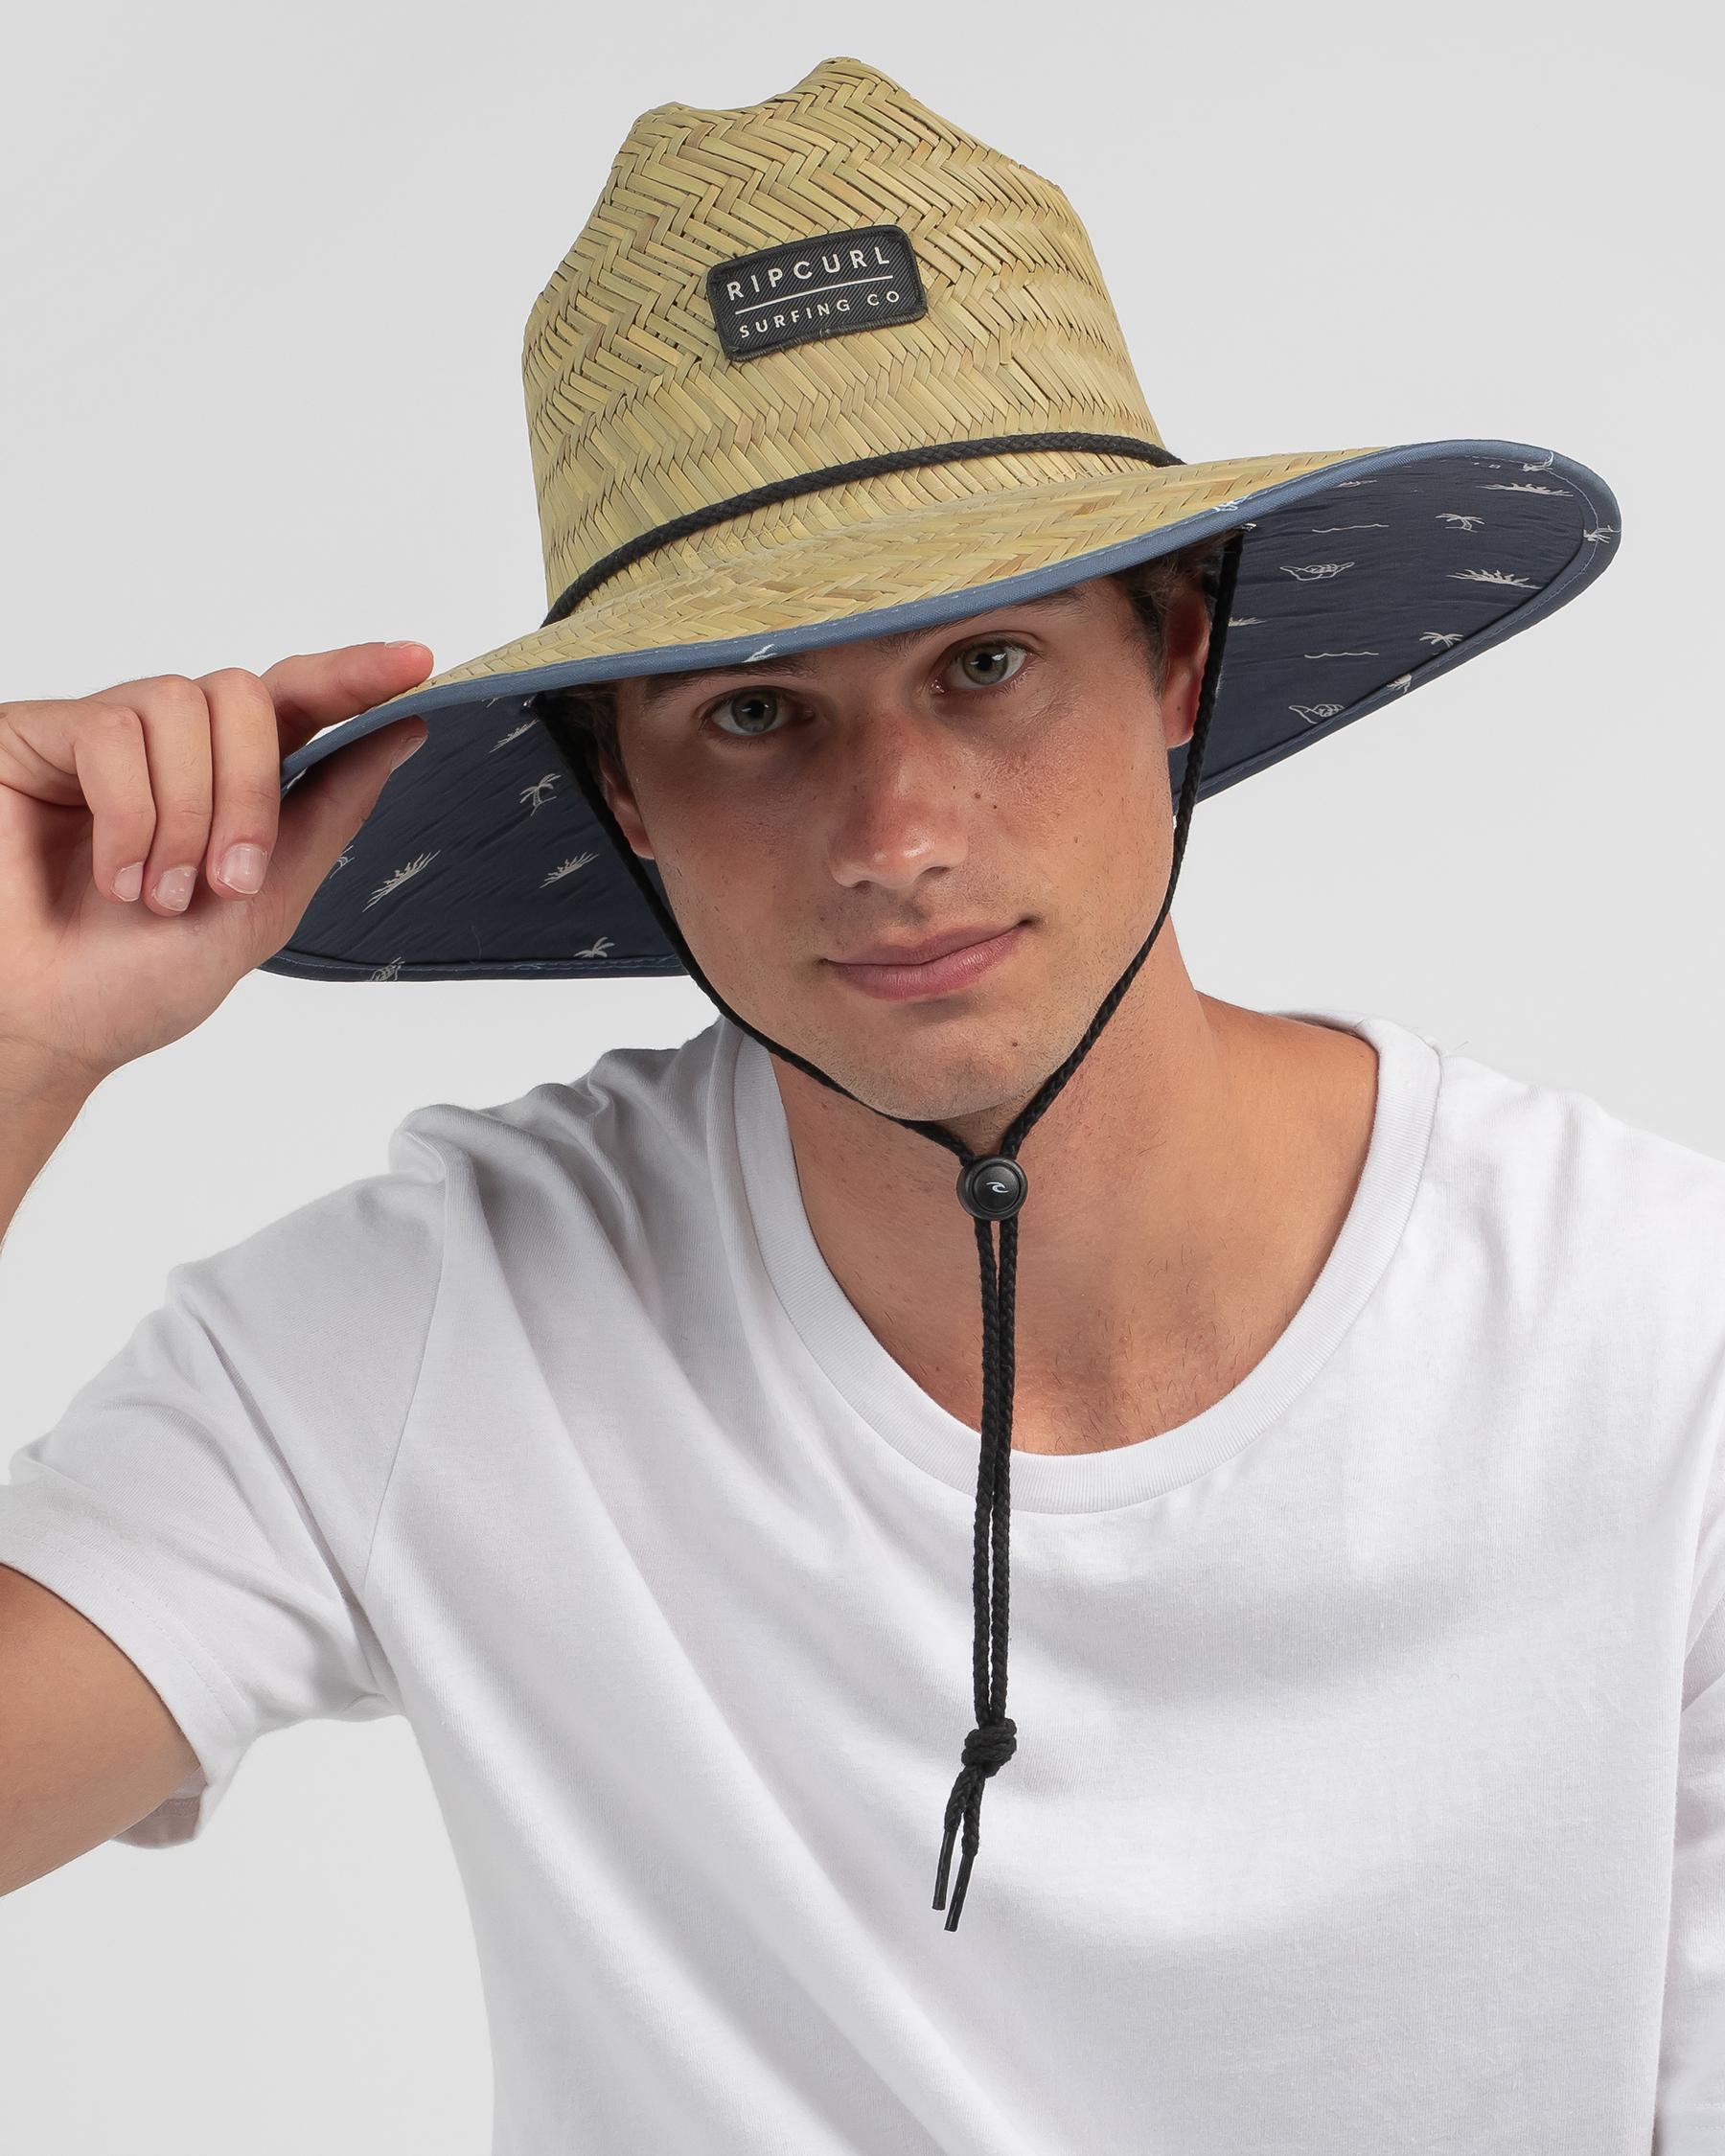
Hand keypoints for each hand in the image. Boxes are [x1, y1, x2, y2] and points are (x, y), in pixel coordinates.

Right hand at [0, 643, 432, 1089]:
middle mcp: (169, 749)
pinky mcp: (38, 736)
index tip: (417, 663)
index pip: (297, 701)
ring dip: (189, 812)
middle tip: (229, 879)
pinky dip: (130, 812)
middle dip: (251, 791)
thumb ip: (331, 810)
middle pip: (246, 694)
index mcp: (228, 782)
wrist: (47, 1027)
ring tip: (159, 893)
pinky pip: (112, 730)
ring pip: (182, 703)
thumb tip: (404, 731)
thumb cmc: (134, 982)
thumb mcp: (265, 902)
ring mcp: (102, 737)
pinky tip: (117, 874)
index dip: (354, 675)